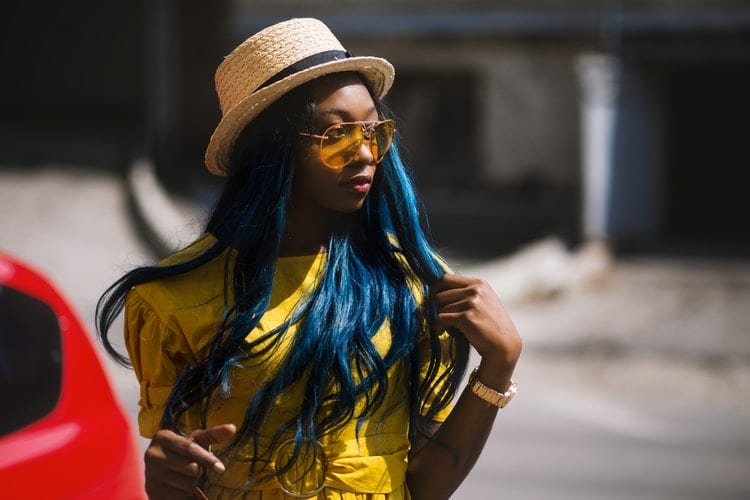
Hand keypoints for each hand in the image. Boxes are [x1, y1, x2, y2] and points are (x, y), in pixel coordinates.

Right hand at [144, 423, 236, 498]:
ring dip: (191, 484)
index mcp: (162, 437)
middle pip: (191, 468)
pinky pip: (179, 497)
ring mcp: (150, 474)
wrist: (160, 470)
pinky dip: (184, 494)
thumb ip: (213, 434)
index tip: (221, 468)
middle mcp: (152, 454)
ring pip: (187, 485)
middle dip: (198, 471)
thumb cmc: (182, 452)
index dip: (207, 458)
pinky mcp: (151, 492)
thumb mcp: (195, 440)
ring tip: (183, 477)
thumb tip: (232, 427)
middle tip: (192, 469)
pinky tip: (178, 487)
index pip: (190, 448)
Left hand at [432, 274, 521, 389]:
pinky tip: (442, 332)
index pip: (446, 278)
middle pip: (440, 294)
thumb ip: (465, 293)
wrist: (504, 346)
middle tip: (438, 318)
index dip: (435, 290)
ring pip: (440, 308)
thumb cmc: (491, 326)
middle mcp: (475, 290)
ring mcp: (472, 303)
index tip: (432, 301)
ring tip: (446, 328)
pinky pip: (440, 319)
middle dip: (435, 307)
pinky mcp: (467, 317)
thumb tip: (436, 292)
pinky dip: (437, 326)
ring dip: (439, 319)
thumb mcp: (483, 302)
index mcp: (479, 283)